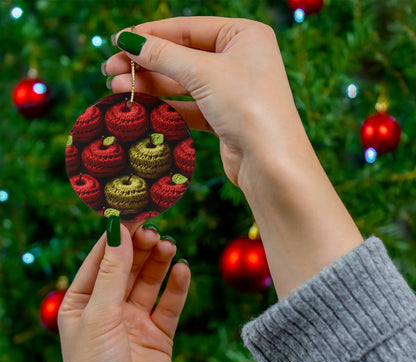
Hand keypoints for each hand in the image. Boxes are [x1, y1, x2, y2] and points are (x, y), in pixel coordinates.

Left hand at [58, 222, 189, 361]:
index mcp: (83, 302)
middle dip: (141, 248)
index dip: (117, 236)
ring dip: (159, 262)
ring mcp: (135, 320)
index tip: (134, 213)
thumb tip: (119, 230)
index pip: (101, 259)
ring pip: (150, 281)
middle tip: (155, 232)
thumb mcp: (99, 315)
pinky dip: (178, 286)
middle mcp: (109, 308)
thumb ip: (112, 272)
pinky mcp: (159, 333)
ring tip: (169, 246)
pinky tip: (183, 270)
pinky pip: (170, 303)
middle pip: (128, 266)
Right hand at [104, 17, 300, 186]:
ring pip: (184, 83)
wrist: (270, 162)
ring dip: (151, 85)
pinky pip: (190, 106)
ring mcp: (232, 90)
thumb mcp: (203, 72)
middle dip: (146, 63)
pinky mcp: (225, 118)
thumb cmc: (247, 106)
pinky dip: (166, 106)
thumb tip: (128, 40)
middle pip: (183, 56)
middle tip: (110, 69)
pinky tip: (141, 106)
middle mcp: (240, 60)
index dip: (151, 34)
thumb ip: (163, 55)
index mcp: (244, 35)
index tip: (118, 41)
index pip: (188, 28)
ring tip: (116, 88)